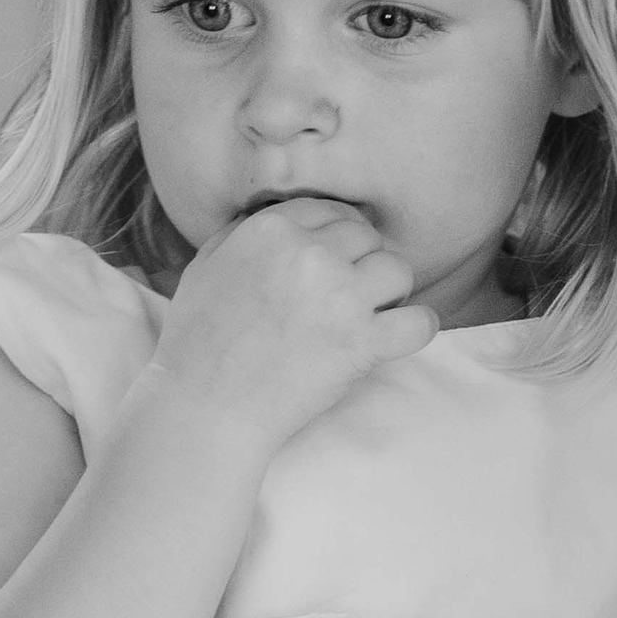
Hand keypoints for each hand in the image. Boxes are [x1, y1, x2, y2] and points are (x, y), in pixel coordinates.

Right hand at [146, 199, 437, 448]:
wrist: (203, 407)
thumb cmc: (196, 341)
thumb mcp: (206, 265)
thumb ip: (243, 232)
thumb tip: (276, 215)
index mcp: (271, 230)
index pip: (330, 211)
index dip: (337, 237)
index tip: (334, 261)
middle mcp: (310, 254)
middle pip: (367, 237)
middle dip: (360, 263)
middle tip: (346, 295)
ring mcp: (340, 297)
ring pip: (398, 270)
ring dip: (389, 292)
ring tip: (368, 314)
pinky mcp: (362, 343)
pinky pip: (420, 321)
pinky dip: (416, 328)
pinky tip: (397, 336)